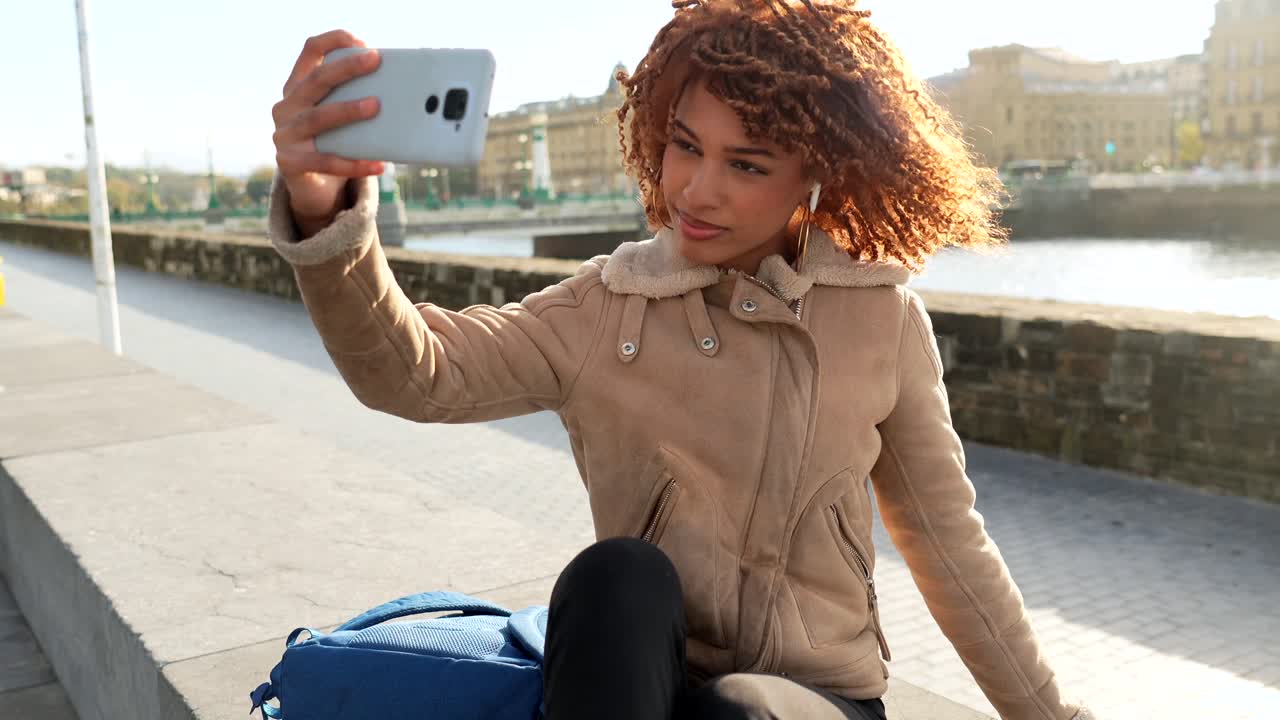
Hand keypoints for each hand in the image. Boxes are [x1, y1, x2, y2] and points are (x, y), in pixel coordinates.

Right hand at [272, 30, 384, 233]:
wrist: (311, 188)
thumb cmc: (333, 143)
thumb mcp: (338, 117)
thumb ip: (354, 99)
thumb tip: (399, 90)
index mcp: (297, 87)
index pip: (310, 51)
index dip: (333, 41)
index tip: (362, 41)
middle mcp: (286, 107)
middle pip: (315, 81)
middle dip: (346, 68)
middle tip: (374, 60)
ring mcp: (284, 135)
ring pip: (318, 119)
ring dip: (347, 110)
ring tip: (376, 106)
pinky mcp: (289, 163)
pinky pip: (325, 162)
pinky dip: (354, 164)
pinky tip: (378, 164)